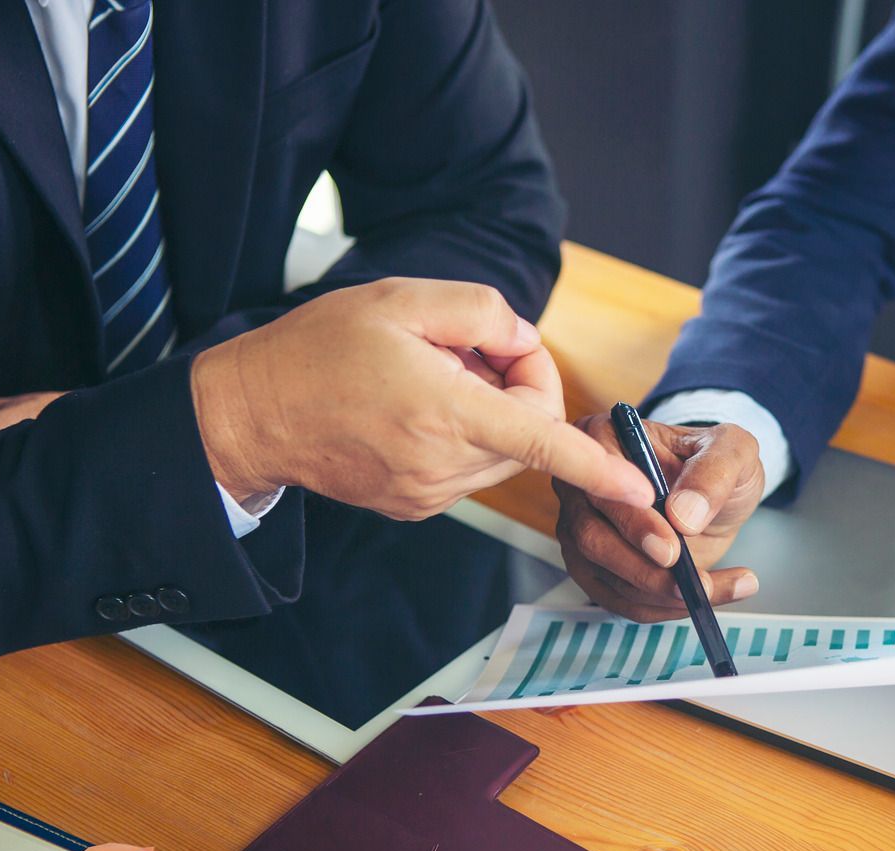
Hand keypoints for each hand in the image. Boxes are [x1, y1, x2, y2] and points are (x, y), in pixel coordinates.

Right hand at [191, 279, 654, 520]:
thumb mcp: (401, 299)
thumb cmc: (320, 349)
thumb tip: (522, 344)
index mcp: (445, 413)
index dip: (599, 468)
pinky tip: (413, 410)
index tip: (642, 492)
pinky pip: (467, 469)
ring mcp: (429, 494)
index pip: (543, 443)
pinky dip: (462, 436)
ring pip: (500, 453)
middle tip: (466, 351)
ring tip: (429, 378)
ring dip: (489, 413)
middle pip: (529, 434)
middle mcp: (443, 465)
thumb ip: (481, 312)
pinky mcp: (415, 507)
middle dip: (519, 389)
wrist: (252, 413)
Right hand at [554, 414, 763, 621]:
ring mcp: (583, 529)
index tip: (671, 547)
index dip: (632, 522)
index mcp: (605, 439)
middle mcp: (583, 485)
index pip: (601, 484)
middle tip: (690, 582)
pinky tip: (700, 600)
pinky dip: (661, 608)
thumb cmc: (718, 465)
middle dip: (644, 569)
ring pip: (606, 576)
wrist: (717, 498)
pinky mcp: (595, 568)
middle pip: (592, 538)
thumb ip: (713, 472)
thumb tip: (683, 513)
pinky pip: (619, 600)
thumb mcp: (733, 451)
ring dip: (661, 594)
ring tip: (715, 590)